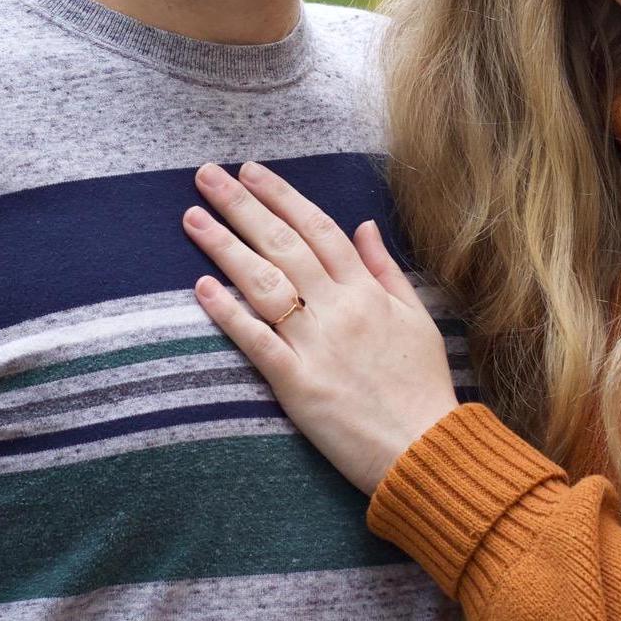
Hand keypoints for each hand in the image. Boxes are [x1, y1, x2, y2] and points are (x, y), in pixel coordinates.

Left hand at [185, 161, 459, 495]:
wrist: (427, 449)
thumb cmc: (423, 387)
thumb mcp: (417, 318)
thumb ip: (386, 270)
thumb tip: (363, 224)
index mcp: (366, 291)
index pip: (318, 228)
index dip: (282, 196)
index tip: (252, 171)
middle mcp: (339, 309)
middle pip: (283, 245)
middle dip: (242, 206)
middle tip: (207, 176)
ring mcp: (316, 345)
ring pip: (264, 283)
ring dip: (225, 247)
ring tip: (193, 219)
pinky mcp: (298, 384)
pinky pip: (257, 341)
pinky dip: (229, 313)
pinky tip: (202, 287)